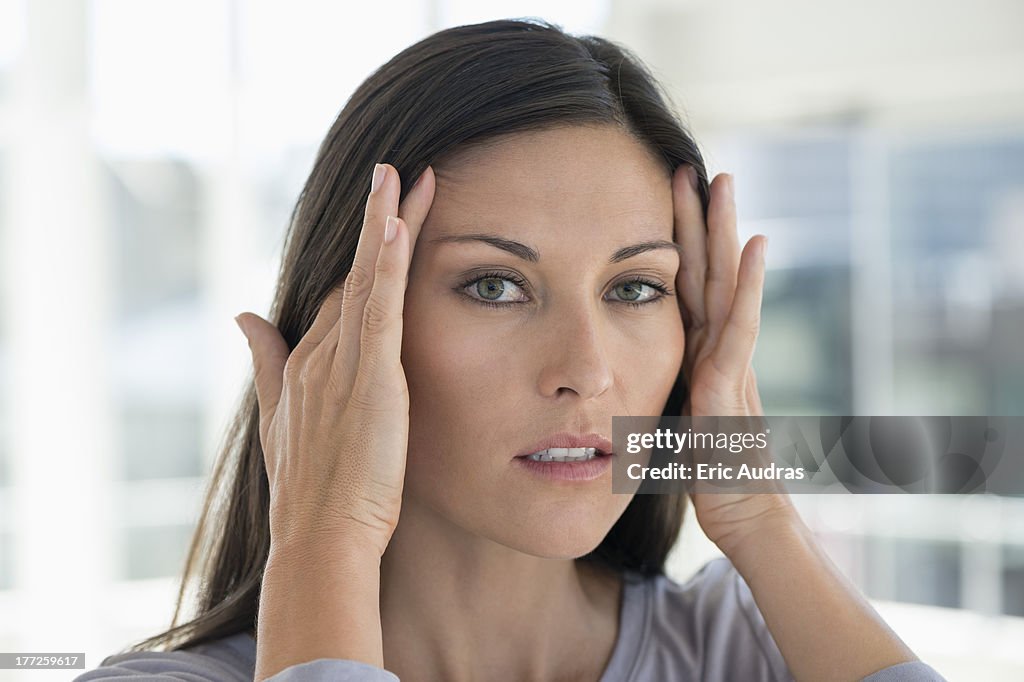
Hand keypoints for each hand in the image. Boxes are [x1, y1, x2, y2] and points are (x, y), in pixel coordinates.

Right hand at [235, 163, 434, 559]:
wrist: (319, 538)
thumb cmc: (310, 489)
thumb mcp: (281, 419)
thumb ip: (266, 363)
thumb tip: (241, 316)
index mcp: (309, 362)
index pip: (341, 292)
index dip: (361, 251)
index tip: (381, 212)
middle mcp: (321, 354)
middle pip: (353, 273)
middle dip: (375, 219)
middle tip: (393, 169)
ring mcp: (342, 364)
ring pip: (365, 280)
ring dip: (383, 223)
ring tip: (400, 174)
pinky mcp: (369, 379)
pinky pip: (379, 310)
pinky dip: (386, 266)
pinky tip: (398, 224)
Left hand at [672, 167, 797, 556]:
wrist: (743, 514)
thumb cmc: (703, 471)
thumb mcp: (665, 418)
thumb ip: (652, 387)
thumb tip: (615, 371)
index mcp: (695, 353)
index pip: (683, 286)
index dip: (676, 243)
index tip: (665, 199)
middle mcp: (715, 347)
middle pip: (707, 272)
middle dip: (701, 220)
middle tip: (695, 167)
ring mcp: (729, 361)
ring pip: (725, 285)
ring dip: (723, 232)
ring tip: (723, 182)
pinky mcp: (733, 385)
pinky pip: (741, 327)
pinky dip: (748, 285)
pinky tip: (754, 244)